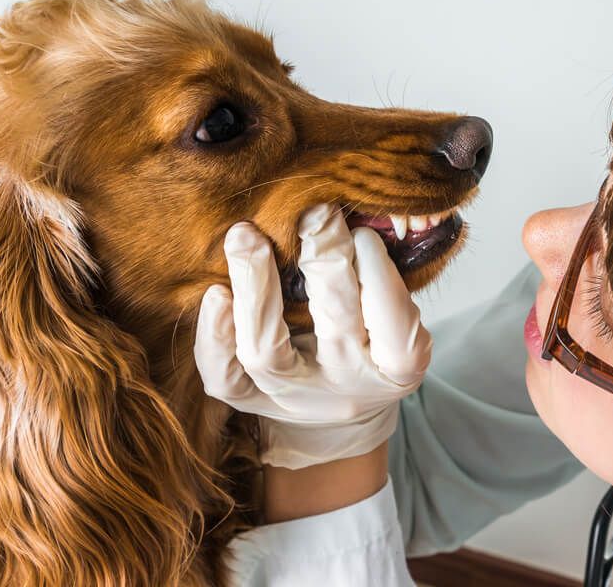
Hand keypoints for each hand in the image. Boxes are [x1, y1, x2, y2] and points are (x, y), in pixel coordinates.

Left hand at [194, 204, 431, 468]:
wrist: (339, 403)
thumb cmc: (373, 336)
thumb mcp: (397, 310)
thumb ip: (382, 269)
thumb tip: (359, 209)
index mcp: (397, 366)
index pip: (393, 322)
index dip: (378, 273)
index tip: (363, 234)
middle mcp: (347, 385)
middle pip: (333, 323)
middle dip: (324, 259)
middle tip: (315, 214)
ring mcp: (296, 397)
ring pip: (265, 351)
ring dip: (255, 287)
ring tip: (246, 236)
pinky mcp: (253, 401)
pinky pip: (224, 378)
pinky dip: (215, 336)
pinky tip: (215, 293)